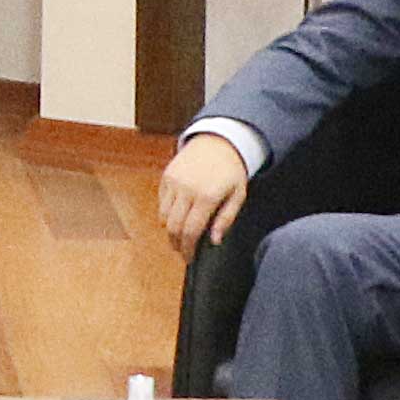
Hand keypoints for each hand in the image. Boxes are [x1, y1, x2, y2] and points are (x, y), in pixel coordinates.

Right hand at [157, 132, 250, 250]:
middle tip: (183, 251)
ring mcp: (174, 182)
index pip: (191, 231)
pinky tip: (177, 217)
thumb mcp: (238, 195)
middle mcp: (187, 189)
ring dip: (170, 231)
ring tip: (179, 237)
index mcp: (207, 196)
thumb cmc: (231, 171)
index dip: (188, 249)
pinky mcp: (167, 176)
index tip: (189, 258)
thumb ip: (226, 219)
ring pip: (164, 217)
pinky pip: (161, 203)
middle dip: (176, 244)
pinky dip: (166, 214)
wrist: (219, 141)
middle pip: (173, 227)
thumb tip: (214, 241)